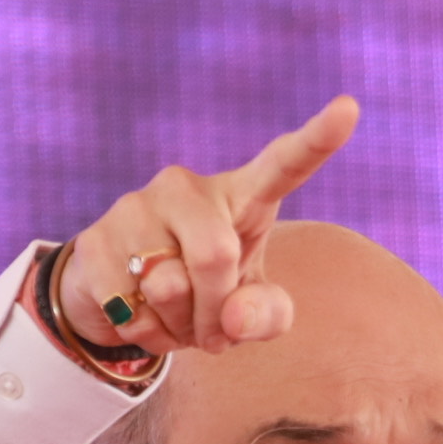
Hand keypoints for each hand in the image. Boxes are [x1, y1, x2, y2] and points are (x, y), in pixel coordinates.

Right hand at [57, 95, 358, 355]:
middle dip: (214, 313)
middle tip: (209, 331)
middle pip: (216, 257)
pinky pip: (128, 308)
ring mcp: (134, 207)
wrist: (124, 297)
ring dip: (177, 328)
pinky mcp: (94, 240)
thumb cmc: (206, 293)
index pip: (284, 165)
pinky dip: (142, 334)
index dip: (316, 141)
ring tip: (173, 318)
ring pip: (166, 288)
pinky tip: (138, 315)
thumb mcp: (249, 308)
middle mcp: (186, 186)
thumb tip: (234, 318)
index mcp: (241, 194)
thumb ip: (266, 315)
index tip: (348, 109)